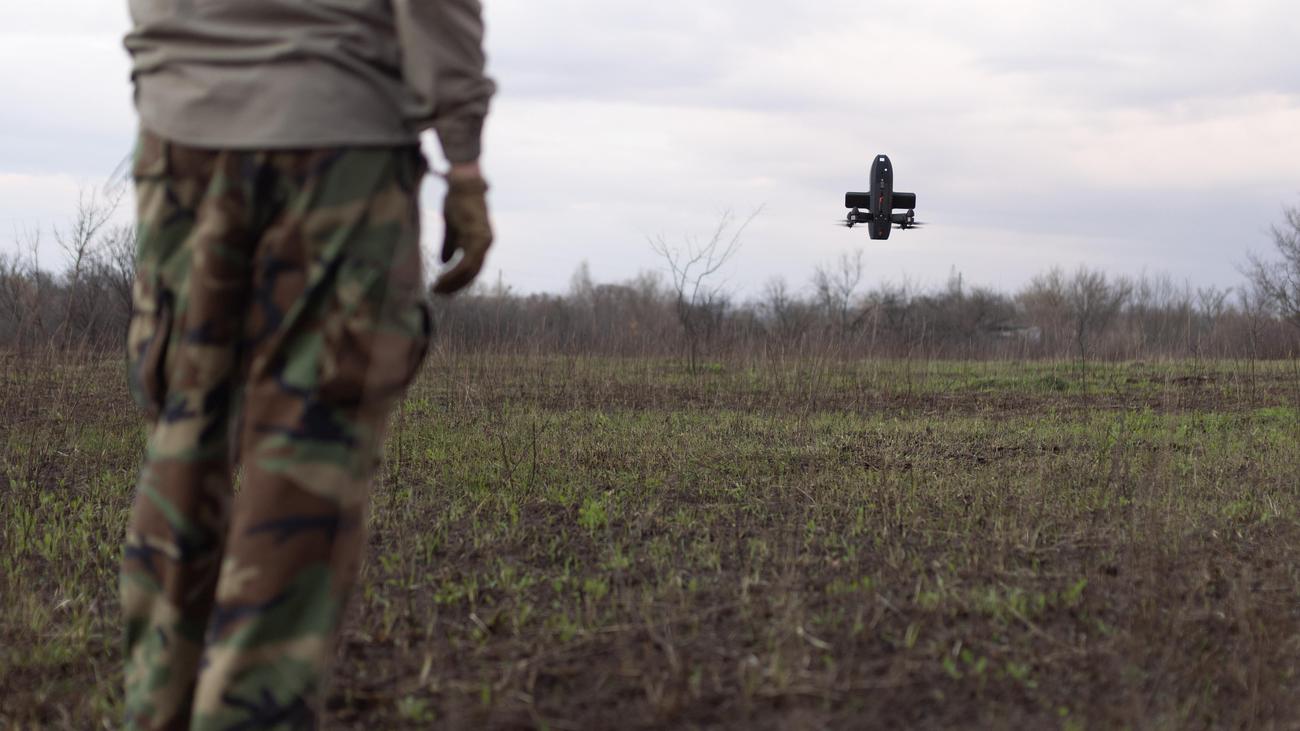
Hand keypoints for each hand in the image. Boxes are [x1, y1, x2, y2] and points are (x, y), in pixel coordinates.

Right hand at [433, 166, 492, 294]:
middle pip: (473, 273)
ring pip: (470, 271)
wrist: (463, 183)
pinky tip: (442, 278)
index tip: (444, 288)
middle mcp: (486, 243)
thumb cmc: (456, 202)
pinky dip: (454, 273)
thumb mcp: (451, 228)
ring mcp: (483, 241)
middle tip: (439, 294)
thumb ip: (450, 245)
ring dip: (453, 282)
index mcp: (481, 242)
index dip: (459, 280)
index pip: (472, 268)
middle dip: (455, 286)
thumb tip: (445, 262)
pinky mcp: (477, 238)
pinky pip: (466, 263)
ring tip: (438, 289)